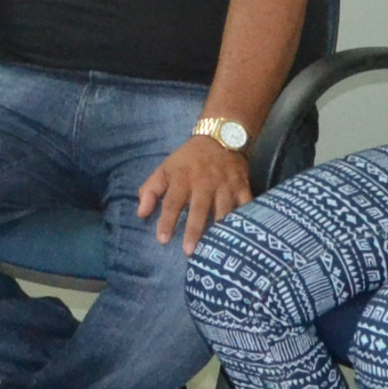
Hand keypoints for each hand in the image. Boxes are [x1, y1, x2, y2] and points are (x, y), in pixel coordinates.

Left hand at [136, 131, 251, 250]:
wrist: (220, 136)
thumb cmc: (188, 159)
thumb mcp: (165, 169)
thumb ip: (150, 190)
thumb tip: (141, 214)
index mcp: (182, 177)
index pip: (172, 202)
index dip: (167, 221)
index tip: (162, 240)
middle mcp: (204, 182)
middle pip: (199, 209)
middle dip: (194, 230)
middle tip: (189, 251)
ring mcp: (225, 184)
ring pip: (224, 210)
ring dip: (221, 229)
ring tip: (217, 249)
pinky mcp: (242, 186)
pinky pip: (246, 204)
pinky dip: (246, 219)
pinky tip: (244, 235)